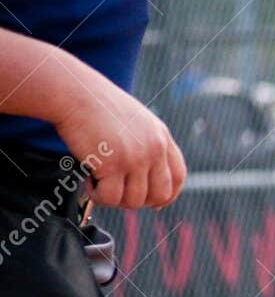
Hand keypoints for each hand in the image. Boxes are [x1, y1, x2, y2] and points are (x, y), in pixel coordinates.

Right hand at [51, 72, 185, 208]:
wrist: (74, 93)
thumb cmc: (96, 105)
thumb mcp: (137, 121)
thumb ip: (147, 144)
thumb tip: (146, 177)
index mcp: (162, 137)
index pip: (178, 177)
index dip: (168, 195)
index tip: (155, 204)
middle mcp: (154, 148)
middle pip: (160, 194)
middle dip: (139, 201)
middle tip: (118, 191)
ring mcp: (136, 158)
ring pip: (134, 200)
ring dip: (114, 198)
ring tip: (98, 182)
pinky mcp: (113, 165)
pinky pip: (111, 198)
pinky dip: (97, 195)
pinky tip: (88, 181)